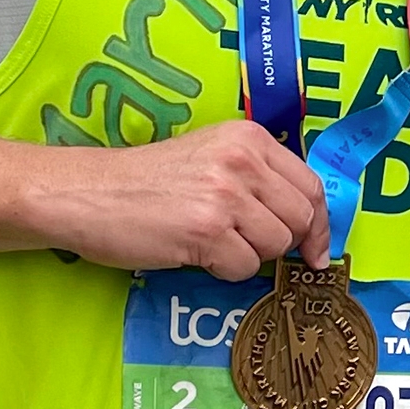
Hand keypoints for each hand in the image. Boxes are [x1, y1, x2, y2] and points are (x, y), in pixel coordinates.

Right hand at [32, 121, 330, 279]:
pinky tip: (195, 252)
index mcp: (249, 137)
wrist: (90, 192)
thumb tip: (306, 221)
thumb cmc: (148, 181)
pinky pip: (244, 268)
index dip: (319, 223)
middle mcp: (243, 161)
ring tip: (211, 241)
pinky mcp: (207, 231)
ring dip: (248, 255)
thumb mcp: (211, 157)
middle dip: (282, 242)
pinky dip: (224, 270)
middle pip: (301, 219)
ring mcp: (226, 195)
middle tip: (248, 246)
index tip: (316, 248)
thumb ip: (256, 176)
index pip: (311, 185)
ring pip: (276, 246)